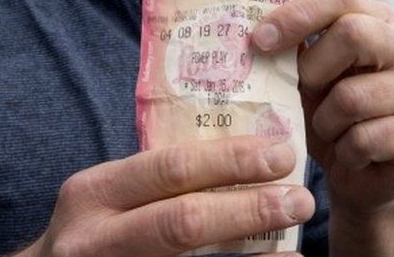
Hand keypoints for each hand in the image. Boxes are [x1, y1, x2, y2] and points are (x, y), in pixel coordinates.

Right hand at [18, 136, 312, 256]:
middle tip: (300, 198)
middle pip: (182, 221)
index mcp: (93, 193)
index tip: (281, 152)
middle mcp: (95, 237)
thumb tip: (245, 147)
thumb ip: (155, 176)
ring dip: (254, 254)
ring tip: (298, 240)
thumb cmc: (92, 232)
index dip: (230, 161)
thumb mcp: (107, 197)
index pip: (169, 168)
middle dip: (248, 207)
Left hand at [253, 0, 393, 213]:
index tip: (260, 40)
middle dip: (313, 70)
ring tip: (332, 130)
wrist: (366, 175)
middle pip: (352, 34)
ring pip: (351, 98)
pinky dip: (345, 152)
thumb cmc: (334, 117)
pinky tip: (352, 153)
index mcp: (380, 21)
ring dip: (326, 122)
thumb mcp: (311, 79)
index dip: (297, 14)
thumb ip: (296, 53)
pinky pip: (363, 139)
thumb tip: (257, 36)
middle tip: (305, 92)